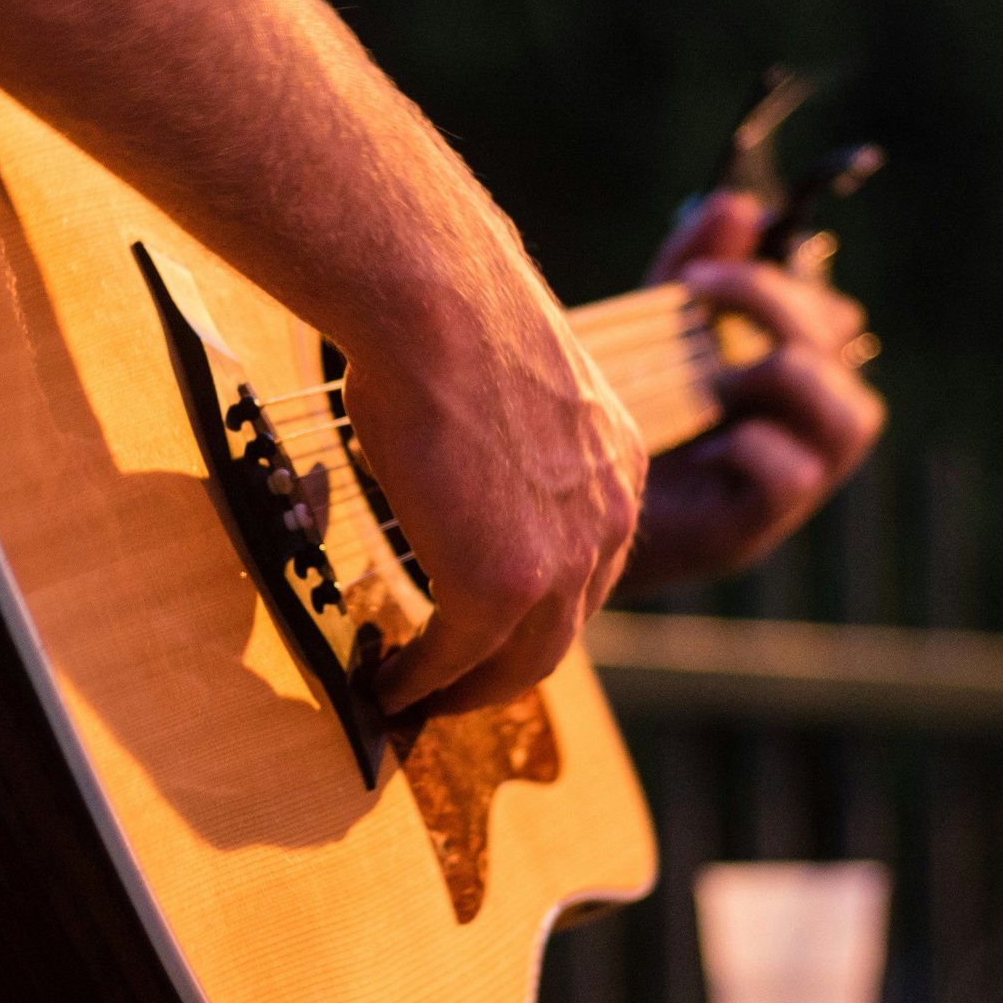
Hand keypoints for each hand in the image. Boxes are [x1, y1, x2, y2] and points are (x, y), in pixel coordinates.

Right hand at [350, 237, 647, 717]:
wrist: (435, 300)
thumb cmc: (447, 315)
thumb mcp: (508, 389)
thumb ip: (506, 443)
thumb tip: (451, 452)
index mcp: (616, 468)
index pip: (585, 567)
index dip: (532, 609)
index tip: (486, 630)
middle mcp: (609, 522)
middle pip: (561, 631)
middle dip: (501, 671)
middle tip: (447, 690)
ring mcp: (562, 562)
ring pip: (520, 662)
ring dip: (462, 693)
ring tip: (413, 703)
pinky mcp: (503, 588)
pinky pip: (459, 660)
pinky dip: (420, 682)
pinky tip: (386, 686)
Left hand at [613, 192, 885, 595]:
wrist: (560, 509)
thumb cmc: (618, 413)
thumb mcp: (651, 326)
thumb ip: (694, 265)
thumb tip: (738, 204)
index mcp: (791, 370)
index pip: (831, 312)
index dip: (779, 282)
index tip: (699, 274)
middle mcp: (809, 422)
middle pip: (843, 347)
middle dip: (772, 305)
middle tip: (696, 293)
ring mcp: (797, 477)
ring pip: (853, 417)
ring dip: (779, 376)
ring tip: (712, 377)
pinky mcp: (760, 523)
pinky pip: (793, 474)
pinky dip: (747, 447)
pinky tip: (699, 444)